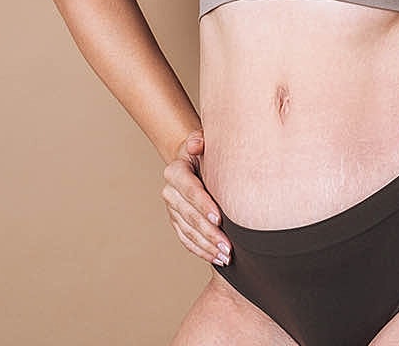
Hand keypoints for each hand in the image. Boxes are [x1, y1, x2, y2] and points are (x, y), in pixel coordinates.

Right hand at [161, 130, 230, 265]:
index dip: (203, 204)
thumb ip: (201, 141)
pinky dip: (202, 251)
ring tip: (226, 256)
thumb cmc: (207, 153)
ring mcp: (172, 210)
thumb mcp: (204, 142)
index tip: (219, 218)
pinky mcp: (177, 223)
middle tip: (228, 245)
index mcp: (176, 171)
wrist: (196, 163)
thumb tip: (197, 144)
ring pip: (188, 232)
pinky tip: (217, 258)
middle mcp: (170, 192)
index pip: (189, 189)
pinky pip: (187, 241)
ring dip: (207, 246)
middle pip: (189, 216)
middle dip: (209, 233)